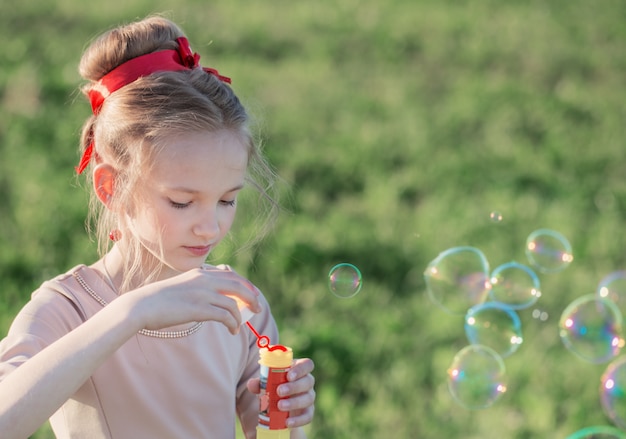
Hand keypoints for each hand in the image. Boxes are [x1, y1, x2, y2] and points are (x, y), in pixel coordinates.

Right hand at [130, 267, 261, 334]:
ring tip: (237, 327)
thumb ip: (197, 287)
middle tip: (257, 309)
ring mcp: (202, 294)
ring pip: (233, 304)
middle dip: (251, 297)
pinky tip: (232, 330)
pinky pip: (225, 316)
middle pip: (238, 286)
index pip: (231, 274)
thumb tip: (211, 298)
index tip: (252, 293)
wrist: (141, 306)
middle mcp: (204, 280)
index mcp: (200, 273)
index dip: (245, 284)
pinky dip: (232, 324)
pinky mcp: (199, 309)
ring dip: (239, 317)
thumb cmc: (158, 300)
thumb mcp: (181, 286)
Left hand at [247, 358, 315, 427]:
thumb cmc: (273, 388)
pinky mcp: (308, 412)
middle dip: (294, 386)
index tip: (289, 375)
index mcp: (298, 370)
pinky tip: (287, 422)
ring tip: (280, 406)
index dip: (300, 369)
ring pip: (308, 398)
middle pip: (308, 381)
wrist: (278, 407)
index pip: (307, 365)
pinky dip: (298, 420)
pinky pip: (308, 416)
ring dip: (294, 402)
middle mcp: (307, 382)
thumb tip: (251, 384)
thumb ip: (260, 383)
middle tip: (279, 391)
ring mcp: (309, 397)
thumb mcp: (266, 384)